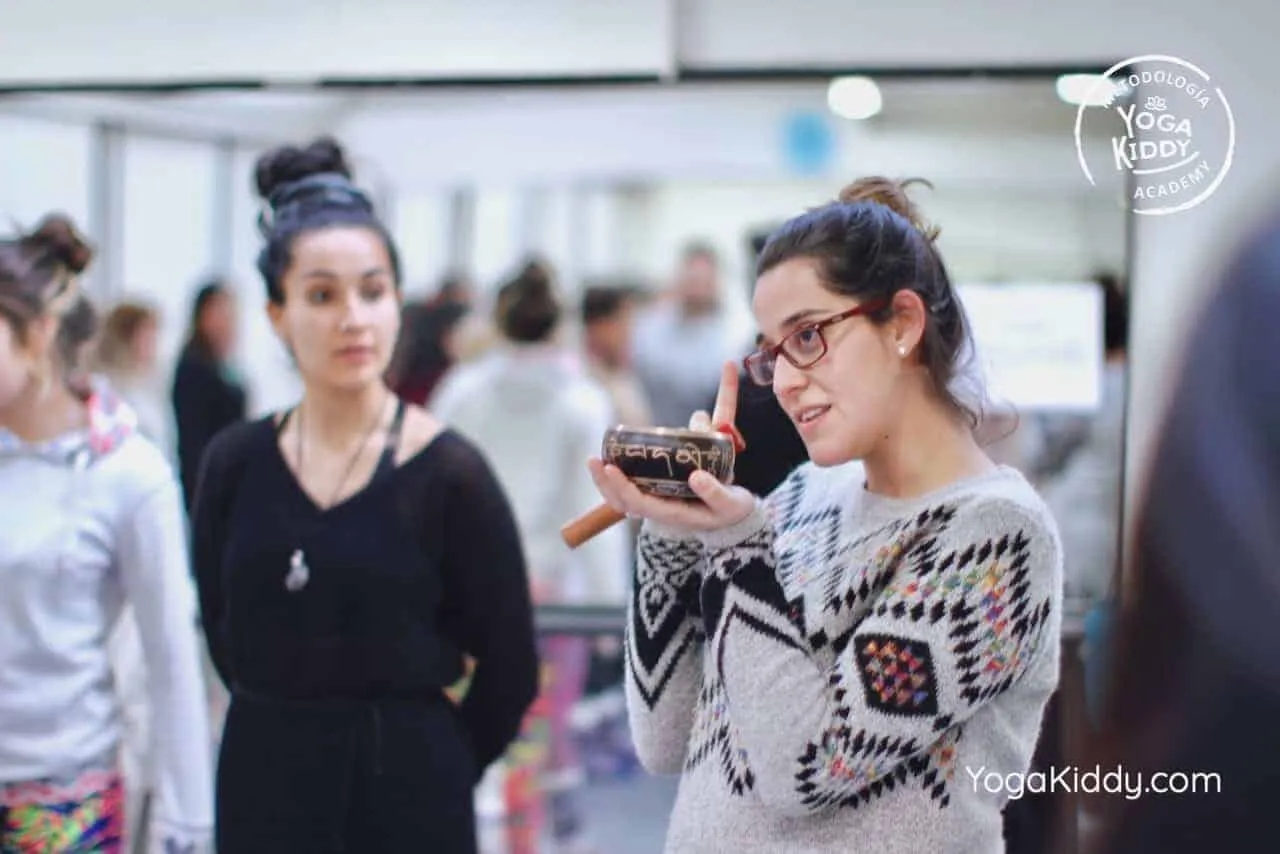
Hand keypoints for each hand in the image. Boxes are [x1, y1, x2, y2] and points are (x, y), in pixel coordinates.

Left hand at [587, 362, 756, 531]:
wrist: (735, 518)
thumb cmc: (732, 510)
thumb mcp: (730, 503)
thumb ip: (715, 492)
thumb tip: (695, 476)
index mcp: (673, 515)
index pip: (640, 503)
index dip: (622, 487)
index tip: (611, 468)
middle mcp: (660, 511)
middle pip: (622, 501)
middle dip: (605, 482)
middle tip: (594, 459)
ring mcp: (656, 503)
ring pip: (622, 497)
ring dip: (605, 481)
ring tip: (595, 458)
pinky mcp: (658, 494)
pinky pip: (631, 487)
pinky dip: (618, 476)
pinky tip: (612, 458)